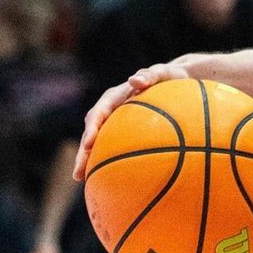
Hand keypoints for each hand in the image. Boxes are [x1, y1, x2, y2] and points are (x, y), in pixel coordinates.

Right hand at [75, 63, 190, 179]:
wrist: (175, 81)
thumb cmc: (170, 77)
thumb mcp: (163, 73)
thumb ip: (150, 75)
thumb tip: (135, 80)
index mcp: (115, 96)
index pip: (99, 113)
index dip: (91, 129)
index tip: (88, 143)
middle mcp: (110, 110)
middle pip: (92, 131)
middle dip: (83, 152)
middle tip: (78, 173)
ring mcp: (114, 121)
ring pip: (97, 141)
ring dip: (88, 159)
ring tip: (81, 179)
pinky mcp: (122, 130)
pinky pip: (112, 146)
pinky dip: (107, 159)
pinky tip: (108, 178)